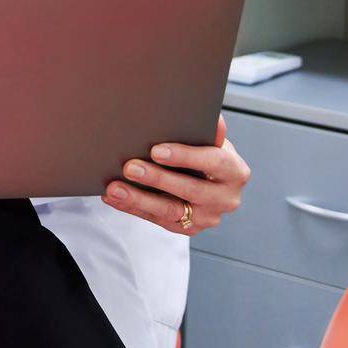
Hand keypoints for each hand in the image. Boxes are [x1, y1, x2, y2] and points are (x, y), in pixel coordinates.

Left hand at [101, 115, 249, 235]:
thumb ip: (210, 129)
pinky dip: (132, 207)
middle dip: (156, 179)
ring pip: (170, 211)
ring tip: (115, 188)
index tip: (156, 150)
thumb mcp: (212, 139)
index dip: (184, 156)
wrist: (211, 180)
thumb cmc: (207, 152)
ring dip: (139, 199)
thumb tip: (215, 119)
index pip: (212, 162)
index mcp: (235, 171)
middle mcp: (225, 198)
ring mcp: (207, 217)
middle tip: (129, 167)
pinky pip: (156, 219)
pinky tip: (113, 197)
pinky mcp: (187, 228)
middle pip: (189, 190)